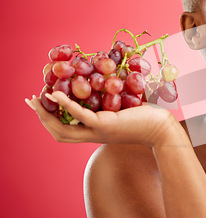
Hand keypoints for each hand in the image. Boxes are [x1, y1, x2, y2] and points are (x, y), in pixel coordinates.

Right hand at [26, 91, 187, 147]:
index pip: (66, 131)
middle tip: (30, 101)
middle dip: (41, 117)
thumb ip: (112, 102)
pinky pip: (79, 115)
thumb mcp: (125, 110)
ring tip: (37, 98)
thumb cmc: (149, 119)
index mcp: (96, 132)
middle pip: (58, 133)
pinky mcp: (106, 124)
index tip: (41, 104)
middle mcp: (94, 135)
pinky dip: (65, 104)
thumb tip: (108, 82)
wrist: (163, 130)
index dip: (50, 120)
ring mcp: (98, 131)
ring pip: (63, 128)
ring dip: (47, 114)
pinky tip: (55, 94)